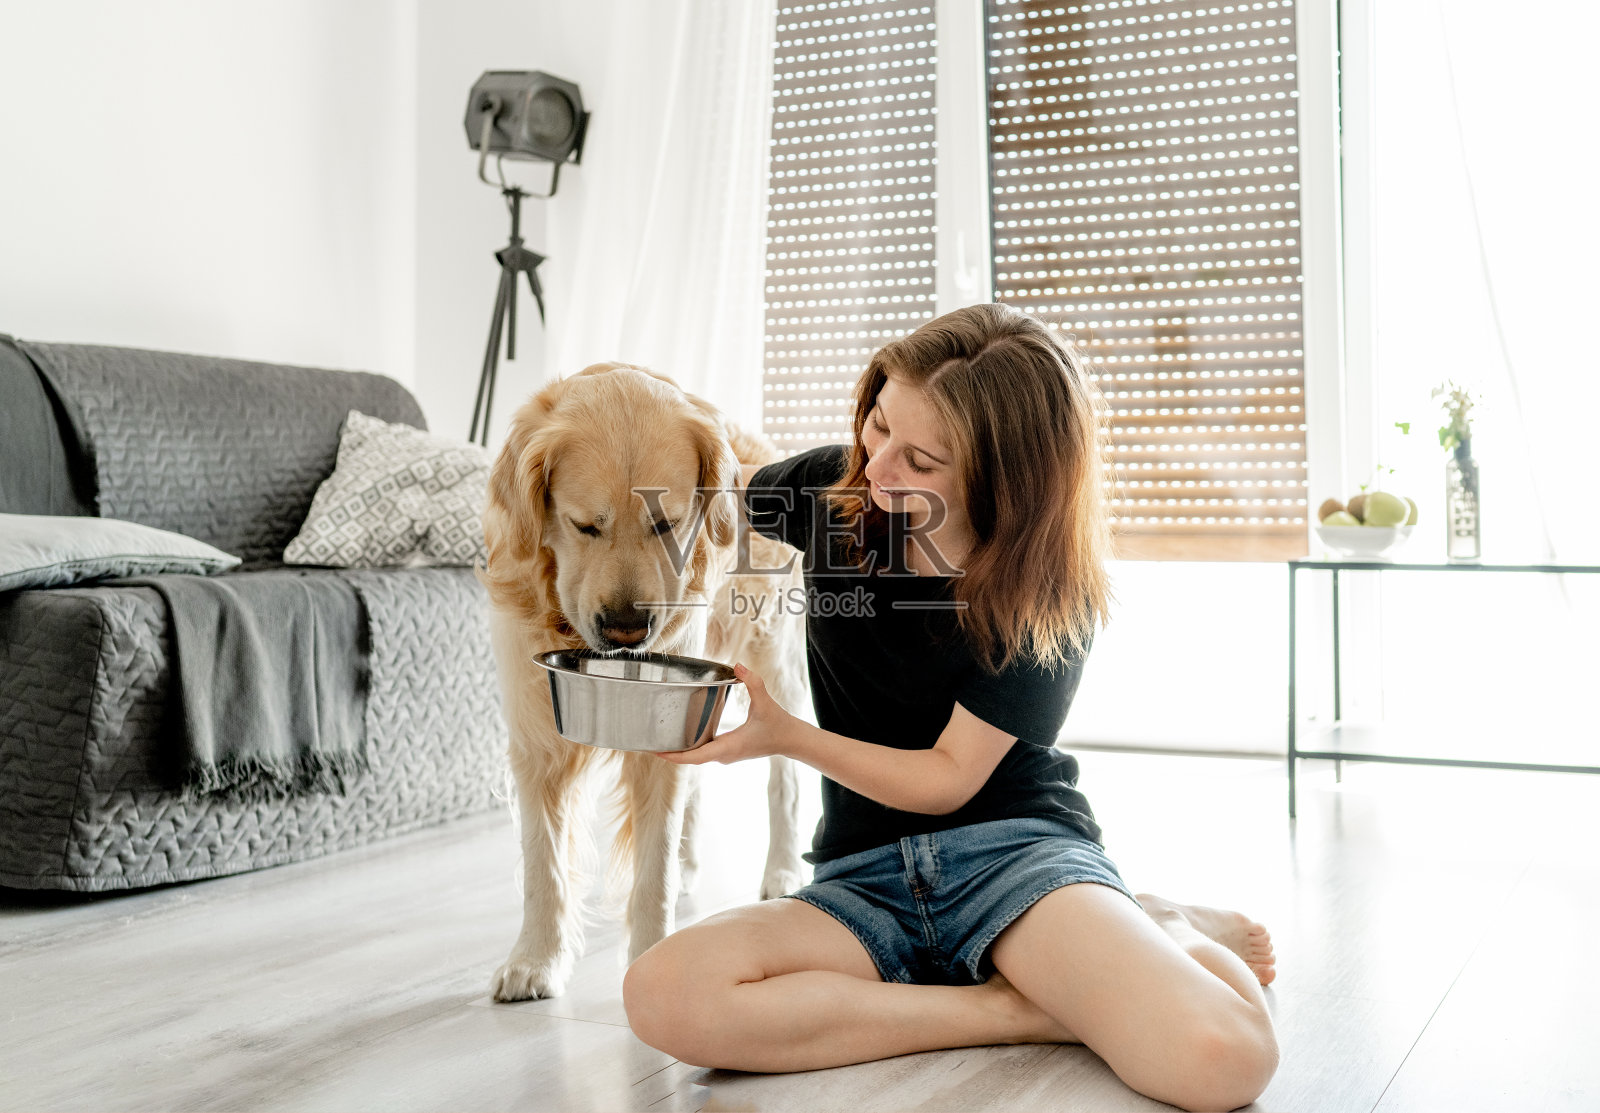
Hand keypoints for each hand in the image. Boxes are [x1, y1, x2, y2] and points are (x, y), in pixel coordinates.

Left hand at [657, 663, 798, 765]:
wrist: (792, 741)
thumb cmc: (779, 725)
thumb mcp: (765, 702)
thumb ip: (753, 682)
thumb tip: (738, 666)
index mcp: (728, 747)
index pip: (694, 757)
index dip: (673, 756)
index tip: (656, 752)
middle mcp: (724, 755)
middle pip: (690, 758)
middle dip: (670, 752)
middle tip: (649, 742)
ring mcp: (726, 755)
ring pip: (697, 756)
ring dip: (680, 750)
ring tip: (659, 739)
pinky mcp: (729, 751)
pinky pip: (704, 751)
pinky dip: (691, 747)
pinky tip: (682, 736)